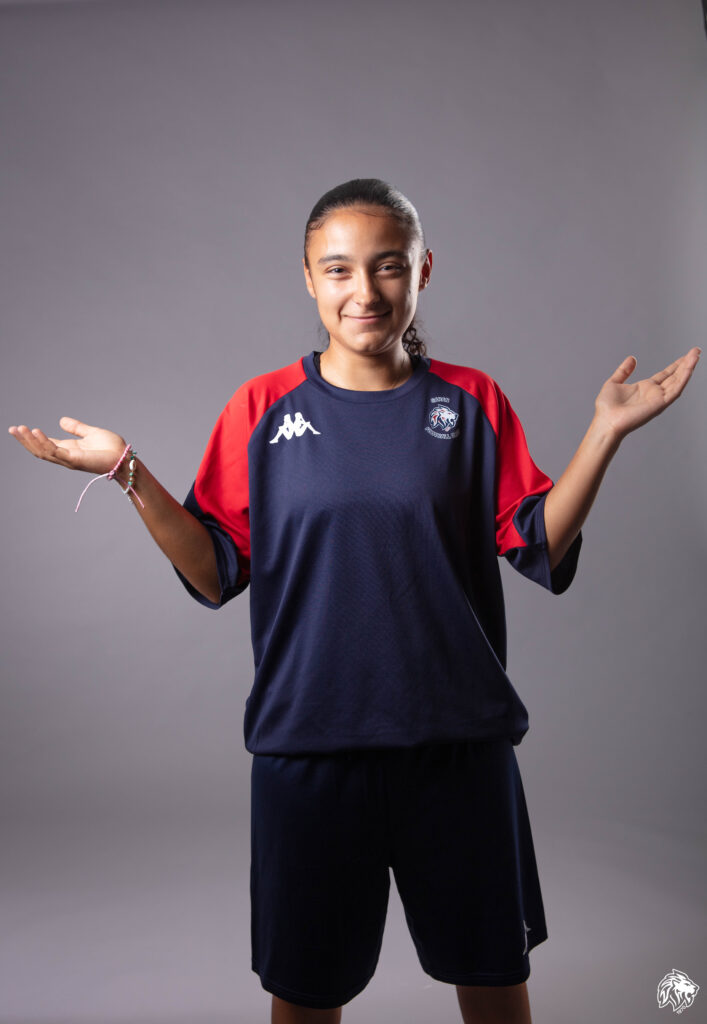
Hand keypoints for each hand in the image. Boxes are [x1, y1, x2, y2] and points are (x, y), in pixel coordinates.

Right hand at [8, 417, 126, 474]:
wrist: (124, 458)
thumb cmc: (111, 448)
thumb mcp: (90, 433)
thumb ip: (76, 428)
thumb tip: (61, 420)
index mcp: (68, 450)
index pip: (44, 444)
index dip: (31, 437)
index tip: (18, 428)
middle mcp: (66, 456)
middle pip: (39, 450)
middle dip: (25, 440)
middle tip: (12, 429)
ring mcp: (69, 459)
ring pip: (43, 452)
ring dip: (30, 440)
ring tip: (21, 429)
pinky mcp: (75, 460)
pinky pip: (55, 452)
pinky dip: (44, 442)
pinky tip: (36, 432)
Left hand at [594, 347, 700, 440]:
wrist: (606, 421)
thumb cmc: (607, 408)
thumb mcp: (614, 382)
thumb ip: (624, 371)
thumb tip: (632, 358)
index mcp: (645, 388)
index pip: (665, 374)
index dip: (675, 365)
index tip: (686, 355)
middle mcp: (654, 393)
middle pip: (675, 376)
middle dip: (686, 364)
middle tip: (696, 351)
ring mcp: (658, 399)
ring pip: (678, 381)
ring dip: (688, 368)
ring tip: (696, 355)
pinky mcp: (660, 404)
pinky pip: (675, 390)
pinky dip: (683, 378)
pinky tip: (690, 367)